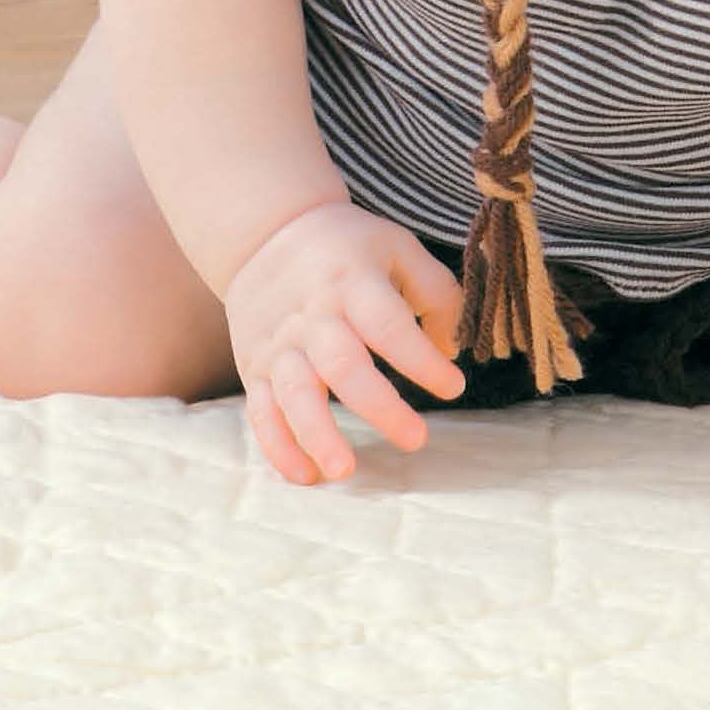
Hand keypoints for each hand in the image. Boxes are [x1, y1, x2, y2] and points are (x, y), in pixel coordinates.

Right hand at [223, 200, 466, 485]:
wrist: (265, 233)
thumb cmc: (347, 247)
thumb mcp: (397, 247)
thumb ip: (436, 292)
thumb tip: (451, 350)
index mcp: (353, 282)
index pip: (389, 326)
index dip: (423, 361)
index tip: (454, 386)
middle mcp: (313, 315)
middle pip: (343, 366)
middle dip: (380, 408)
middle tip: (417, 439)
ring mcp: (279, 344)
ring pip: (295, 395)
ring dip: (318, 436)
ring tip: (345, 470)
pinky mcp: (255, 367)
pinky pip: (261, 413)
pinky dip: (279, 447)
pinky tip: (306, 476)